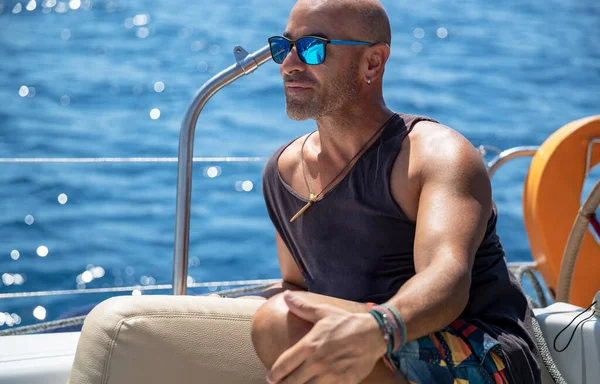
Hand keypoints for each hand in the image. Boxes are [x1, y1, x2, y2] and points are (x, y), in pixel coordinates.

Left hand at [267, 291, 386, 383]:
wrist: (374, 334)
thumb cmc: (346, 323)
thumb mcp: (323, 312)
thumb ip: (302, 307)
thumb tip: (286, 295)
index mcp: (310, 345)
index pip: (283, 365)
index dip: (274, 374)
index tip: (271, 377)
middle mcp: (318, 362)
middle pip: (291, 382)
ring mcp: (331, 375)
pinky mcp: (344, 383)